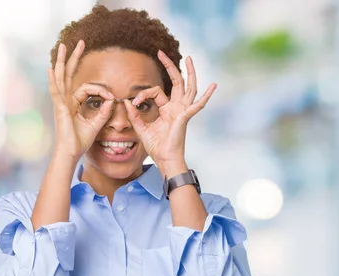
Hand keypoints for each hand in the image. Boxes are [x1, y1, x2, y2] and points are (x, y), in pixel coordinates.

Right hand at [48, 40, 114, 159]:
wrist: (70, 154)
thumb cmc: (80, 143)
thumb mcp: (96, 125)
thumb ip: (104, 113)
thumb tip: (112, 100)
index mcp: (72, 104)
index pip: (86, 88)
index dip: (101, 90)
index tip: (112, 97)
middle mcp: (65, 101)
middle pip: (68, 74)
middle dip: (73, 58)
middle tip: (79, 42)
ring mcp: (61, 104)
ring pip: (61, 77)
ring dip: (62, 61)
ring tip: (63, 45)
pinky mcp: (60, 109)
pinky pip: (56, 91)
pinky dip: (53, 79)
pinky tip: (51, 68)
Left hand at [123, 51, 216, 175]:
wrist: (164, 159)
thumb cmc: (156, 147)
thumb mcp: (141, 129)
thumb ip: (134, 115)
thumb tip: (125, 102)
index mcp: (167, 109)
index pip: (155, 92)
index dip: (142, 94)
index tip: (132, 103)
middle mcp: (176, 108)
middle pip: (176, 82)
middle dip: (170, 67)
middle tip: (161, 53)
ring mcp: (183, 111)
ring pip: (189, 88)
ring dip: (190, 73)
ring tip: (190, 59)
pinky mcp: (185, 117)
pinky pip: (198, 105)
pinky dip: (206, 96)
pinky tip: (213, 86)